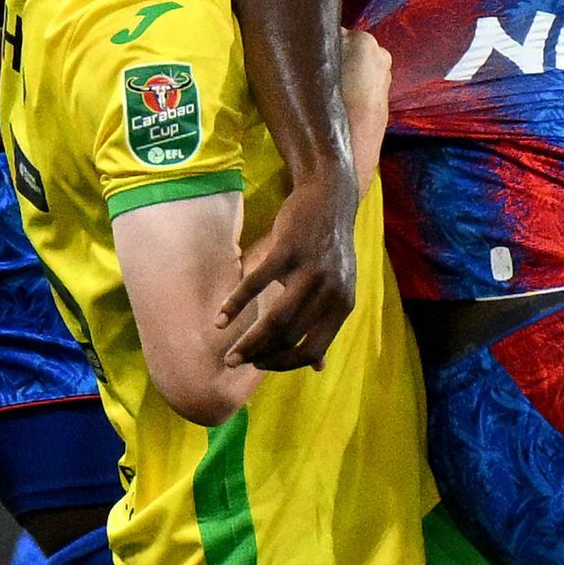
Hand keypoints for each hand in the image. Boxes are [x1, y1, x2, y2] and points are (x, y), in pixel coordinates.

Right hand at [218, 178, 357, 371]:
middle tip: (235, 363)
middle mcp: (330, 291)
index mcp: (342, 305)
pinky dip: (235, 304)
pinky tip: (220, 319)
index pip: (312, 350)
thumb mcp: (338, 288)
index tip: (261, 366)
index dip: (285, 364)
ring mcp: (309, 271)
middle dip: (259, 356)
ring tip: (229, 355)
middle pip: (289, 337)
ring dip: (248, 342)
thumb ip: (326, 325)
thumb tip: (319, 367)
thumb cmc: (329, 248)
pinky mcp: (287, 250)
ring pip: (275, 319)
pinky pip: (256, 284)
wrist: (329, 197)